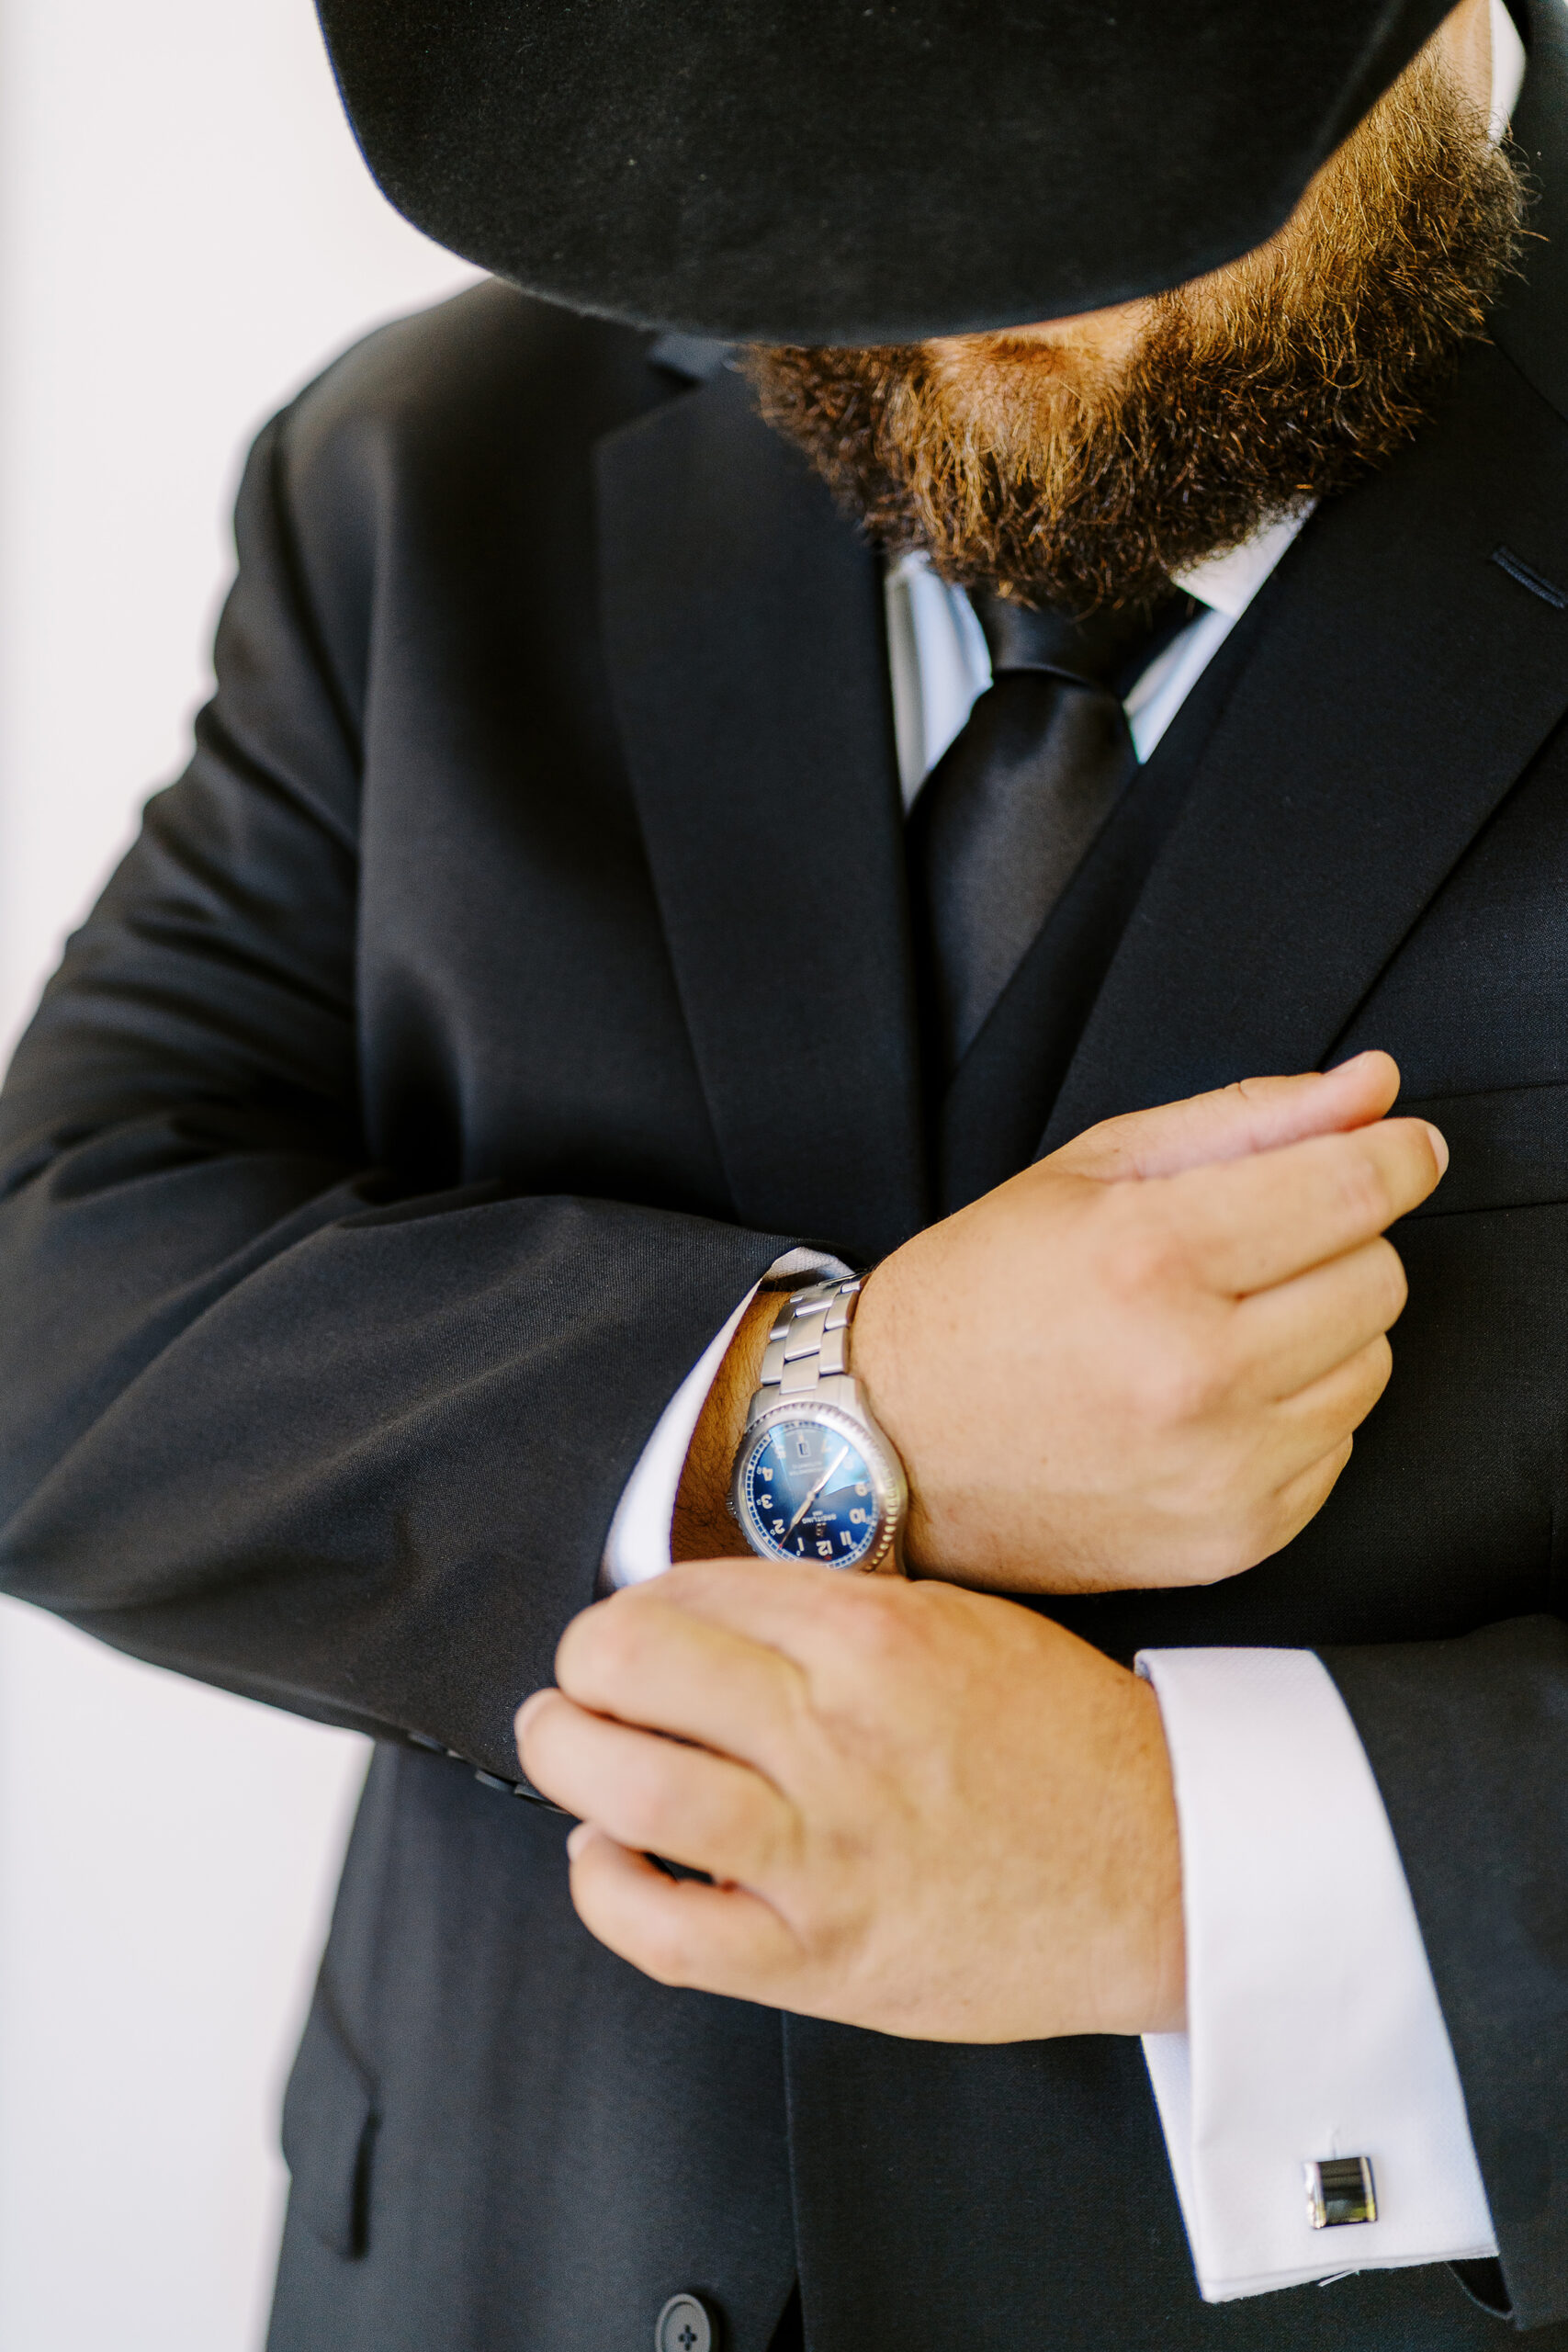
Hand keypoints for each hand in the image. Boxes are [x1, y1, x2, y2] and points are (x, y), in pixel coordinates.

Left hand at [516, 1559, 1183, 2040]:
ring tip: (567, 1745)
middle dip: (584, 1662)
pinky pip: (664, 1930)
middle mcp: (839, 1734)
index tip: (635, 1620)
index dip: (638, 1601)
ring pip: (633, 1789)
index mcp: (873, 1637)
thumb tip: (703, 1610)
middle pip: (635, 1667)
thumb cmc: (1063, 1745)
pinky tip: (606, 1853)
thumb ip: (830, 1613)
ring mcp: (825, 1852)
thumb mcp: (956, 1622)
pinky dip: (604, 1886)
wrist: (1165, 1870)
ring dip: (567, 1757)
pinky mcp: (820, 1958)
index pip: (690, 1590)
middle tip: (584, 1675)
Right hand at [851, 1050, 1445, 1591]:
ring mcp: (1218, 1466)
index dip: (1397, 1154)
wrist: (887, 1445)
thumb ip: (1245, 1122)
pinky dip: (1292, 1417)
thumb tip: (1374, 1090)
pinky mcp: (1232, 1538)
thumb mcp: (1090, 1173)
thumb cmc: (977, 1297)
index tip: (1404, 1146)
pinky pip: (1337, 1449)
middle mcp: (1192, 1369)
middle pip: (1379, 1276)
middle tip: (1245, 1253)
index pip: (1354, 1187)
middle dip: (1334, 1246)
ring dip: (1317, 1335)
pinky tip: (1206, 1403)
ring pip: (1370, 1366)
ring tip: (1213, 1332)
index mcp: (1149, 1255)